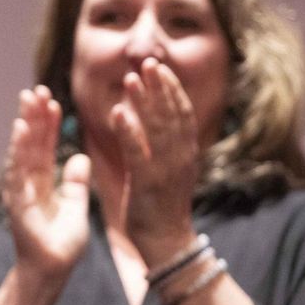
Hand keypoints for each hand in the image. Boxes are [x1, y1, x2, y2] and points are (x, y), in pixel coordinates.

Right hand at [2, 86, 89, 286]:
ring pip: (22, 151)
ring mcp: (20, 191)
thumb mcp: (76, 206)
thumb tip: (81, 157)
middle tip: (37, 89)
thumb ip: (76, 182)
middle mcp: (27, 182)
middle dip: (34, 115)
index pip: (44, 146)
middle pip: (31, 143)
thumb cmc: (61, 245)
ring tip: (28, 100)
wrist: (52, 272)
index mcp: (41, 182)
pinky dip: (18, 149)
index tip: (52, 100)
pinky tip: (21, 129)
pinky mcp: (17, 202)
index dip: (47, 123)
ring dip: (25, 125)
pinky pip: (18, 171)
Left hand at [111, 58, 200, 260]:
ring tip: (130, 78)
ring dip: (144, 101)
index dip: (171, 89)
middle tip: (146, 62)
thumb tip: (154, 114)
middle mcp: (181, 158)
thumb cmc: (161, 204)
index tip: (158, 66)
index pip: (182, 114)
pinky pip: (138, 153)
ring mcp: (166, 171)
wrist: (165, 242)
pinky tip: (118, 112)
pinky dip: (129, 131)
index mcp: (186, 153)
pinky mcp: (147, 184)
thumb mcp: (167, 167)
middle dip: (160, 87)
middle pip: (172, 115)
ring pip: (157, 129)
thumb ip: (162, 142)